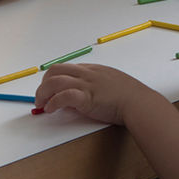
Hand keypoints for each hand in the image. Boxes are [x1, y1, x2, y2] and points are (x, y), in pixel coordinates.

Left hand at [34, 63, 154, 123]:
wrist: (139, 102)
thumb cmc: (128, 97)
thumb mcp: (109, 84)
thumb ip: (94, 86)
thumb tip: (77, 98)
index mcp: (91, 69)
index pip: (64, 68)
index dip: (51, 79)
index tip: (47, 91)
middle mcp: (86, 74)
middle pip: (55, 71)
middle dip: (43, 84)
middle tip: (40, 99)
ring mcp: (87, 85)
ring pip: (55, 81)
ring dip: (43, 93)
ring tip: (41, 106)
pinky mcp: (87, 98)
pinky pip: (64, 96)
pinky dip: (53, 102)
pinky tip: (51, 109)